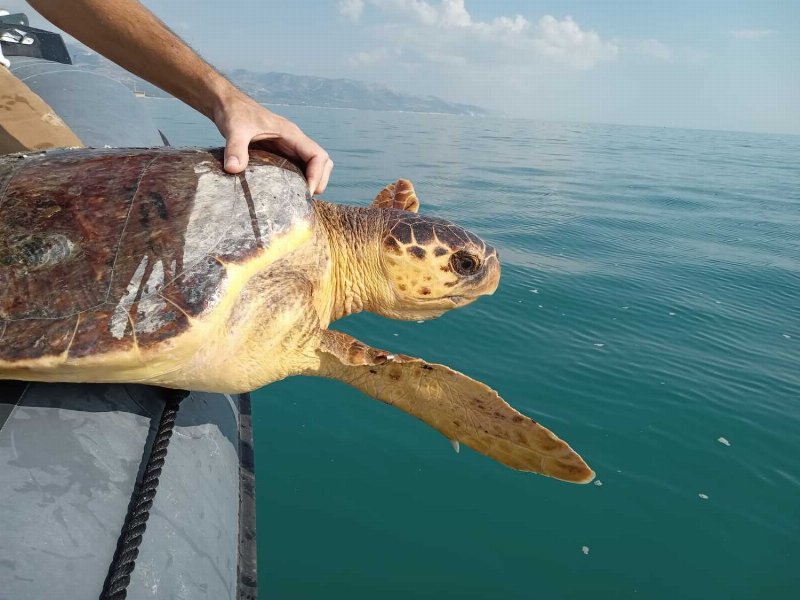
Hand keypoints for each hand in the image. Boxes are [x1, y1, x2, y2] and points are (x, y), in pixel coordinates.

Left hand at [213, 91, 332, 194]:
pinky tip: (287, 193)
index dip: (317, 175)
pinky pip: (300, 168)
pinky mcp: (281, 154)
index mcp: (291, 134)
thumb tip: (233, 169)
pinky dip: (300, 181)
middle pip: (323, 162)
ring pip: (314, 166)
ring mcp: (290, 148)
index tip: (305, 192)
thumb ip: (235, 148)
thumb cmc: (235, 113)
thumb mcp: (234, 129)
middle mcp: (295, 141)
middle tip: (304, 199)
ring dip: (312, 181)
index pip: (318, 155)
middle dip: (319, 181)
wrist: (228, 104)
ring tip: (298, 198)